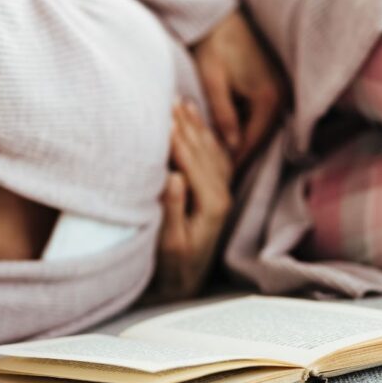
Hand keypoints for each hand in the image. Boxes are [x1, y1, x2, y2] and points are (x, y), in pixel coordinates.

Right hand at [142, 100, 233, 304]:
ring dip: (195, 124)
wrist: (185, 284)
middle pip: (202, 148)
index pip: (191, 159)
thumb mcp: (169, 243)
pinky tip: (195, 121)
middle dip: (184, 123)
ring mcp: (221, 191)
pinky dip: (204, 135)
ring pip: (209, 148)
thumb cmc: (171, 267)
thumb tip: (174, 176)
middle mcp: (222, 193)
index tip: (160, 113)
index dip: (175, 135)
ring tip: (179, 102)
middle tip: (166, 98)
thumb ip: (173, 209)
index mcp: (211, 202)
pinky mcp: (216, 193)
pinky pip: (214, 156)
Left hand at [191, 10, 289, 168]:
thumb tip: (232, 147)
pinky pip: (258, 113)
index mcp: (269, 96)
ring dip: (241, 141)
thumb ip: (223, 114)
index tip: (221, 181)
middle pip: (259, 136)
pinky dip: (243, 125)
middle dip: (239, 155)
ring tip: (220, 163)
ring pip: (259, 126)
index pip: (253, 140)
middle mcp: (281, 95)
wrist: (219, 16)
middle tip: (219, 178)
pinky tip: (226, 136)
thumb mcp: (213, 81)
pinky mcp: (272, 84)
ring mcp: (279, 89)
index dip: (236, 161)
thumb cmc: (213, 45)